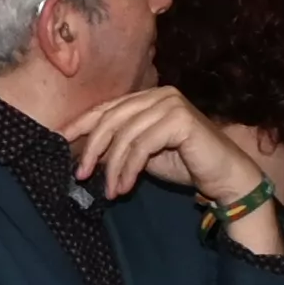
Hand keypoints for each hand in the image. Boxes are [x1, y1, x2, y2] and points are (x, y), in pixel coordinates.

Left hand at [63, 86, 283, 225]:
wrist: (224, 177)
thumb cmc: (185, 165)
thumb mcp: (143, 154)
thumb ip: (119, 146)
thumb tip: (83, 152)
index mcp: (148, 97)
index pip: (106, 108)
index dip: (80, 125)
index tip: (59, 142)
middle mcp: (159, 94)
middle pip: (110, 119)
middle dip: (91, 149)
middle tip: (80, 175)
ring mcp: (170, 103)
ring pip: (125, 135)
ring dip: (112, 167)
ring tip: (109, 191)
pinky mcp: (179, 119)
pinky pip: (142, 145)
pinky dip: (128, 168)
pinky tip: (124, 187)